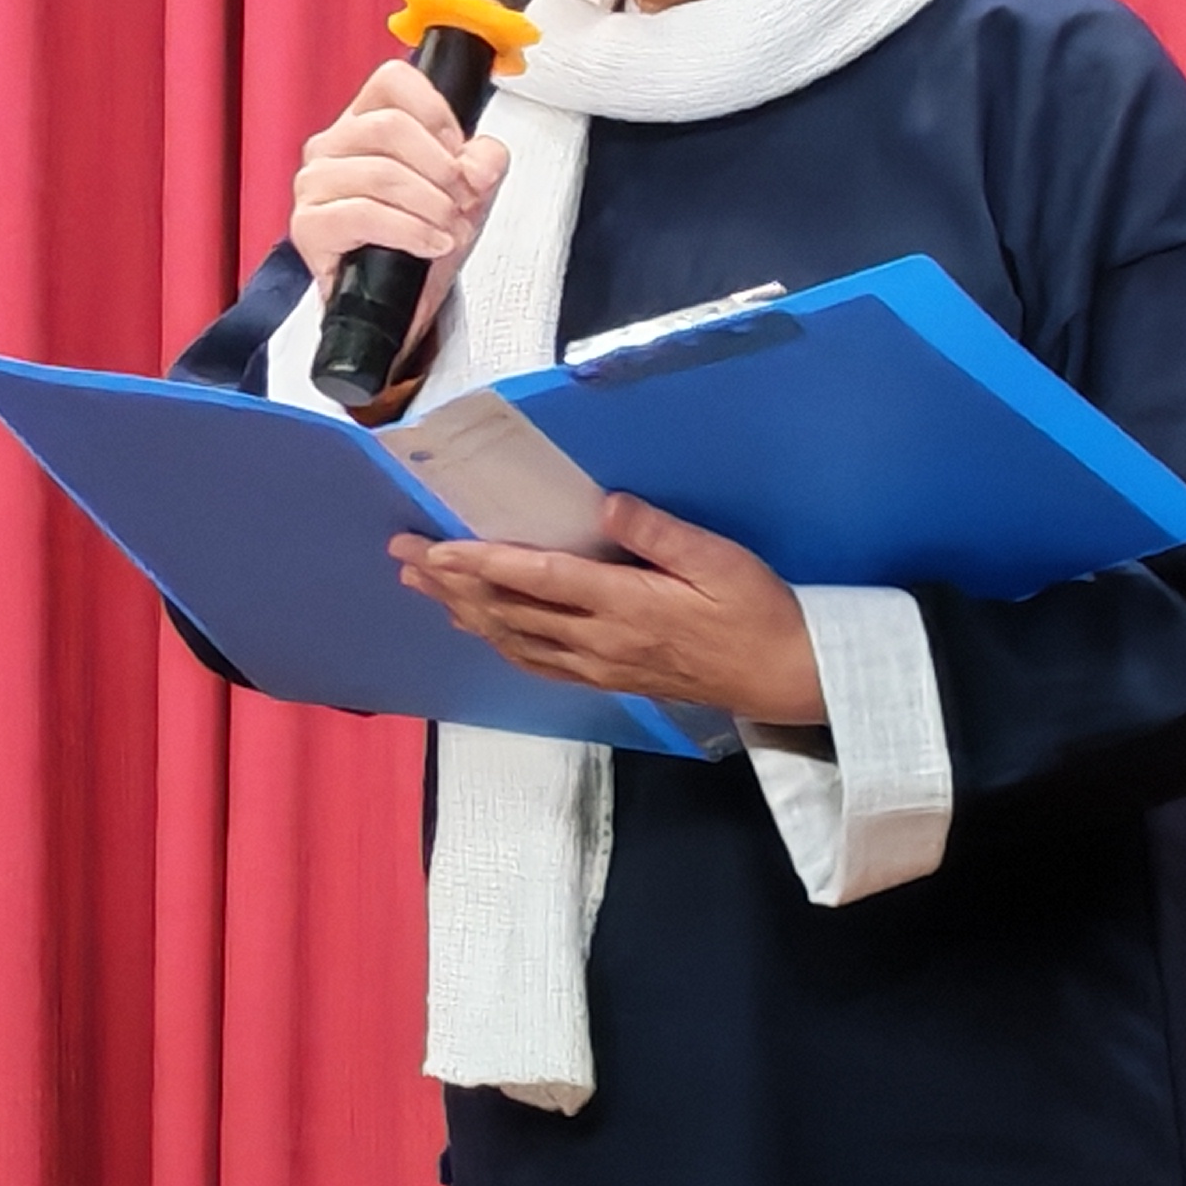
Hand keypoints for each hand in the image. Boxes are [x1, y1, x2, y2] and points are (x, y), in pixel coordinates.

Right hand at [291, 57, 513, 347]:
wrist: (401, 303)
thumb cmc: (422, 239)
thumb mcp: (469, 192)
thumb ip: (484, 161)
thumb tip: (481, 160)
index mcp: (364, 122)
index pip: (392, 80)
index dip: (436, 112)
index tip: (457, 150)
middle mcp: (332, 146)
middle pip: (391, 126)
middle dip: (441, 168)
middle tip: (462, 199)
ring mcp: (314, 184)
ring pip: (382, 172)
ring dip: (431, 206)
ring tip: (448, 229)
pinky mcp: (309, 225)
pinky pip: (364, 214)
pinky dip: (409, 231)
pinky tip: (429, 243)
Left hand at [391, 492, 825, 726]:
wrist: (785, 677)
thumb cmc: (758, 611)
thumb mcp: (721, 561)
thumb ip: (660, 534)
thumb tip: (606, 505)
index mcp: (625, 604)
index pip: (537, 580)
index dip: (480, 564)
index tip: (434, 548)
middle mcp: (600, 640)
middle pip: (509, 611)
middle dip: (450, 583)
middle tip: (401, 556)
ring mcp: (601, 665)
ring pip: (515, 639)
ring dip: (463, 612)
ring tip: (421, 588)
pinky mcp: (609, 680)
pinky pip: (539, 664)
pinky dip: (500, 643)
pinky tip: (480, 630)